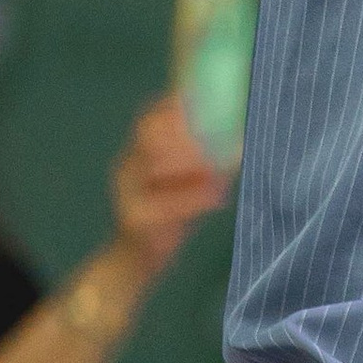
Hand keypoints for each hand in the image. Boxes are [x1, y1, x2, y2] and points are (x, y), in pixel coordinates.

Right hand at [110, 92, 231, 279]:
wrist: (136, 263)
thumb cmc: (165, 221)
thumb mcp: (182, 189)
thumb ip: (199, 167)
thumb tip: (235, 146)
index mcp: (136, 158)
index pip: (147, 124)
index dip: (169, 109)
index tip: (193, 99)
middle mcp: (127, 170)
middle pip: (149, 140)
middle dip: (183, 134)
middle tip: (217, 137)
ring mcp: (127, 194)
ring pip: (156, 169)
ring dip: (191, 164)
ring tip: (220, 168)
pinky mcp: (136, 219)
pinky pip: (167, 205)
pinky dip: (195, 199)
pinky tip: (218, 197)